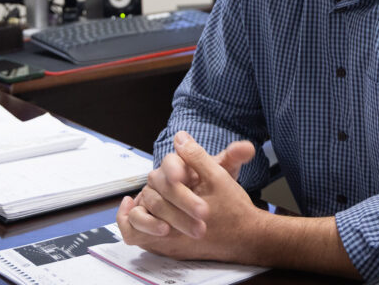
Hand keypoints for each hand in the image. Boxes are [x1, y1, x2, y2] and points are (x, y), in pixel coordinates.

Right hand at [117, 131, 259, 260]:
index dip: (174, 168)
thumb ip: (233, 159)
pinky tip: (155, 230)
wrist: (212, 220)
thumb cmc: (217, 194)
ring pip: (148, 204)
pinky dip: (139, 224)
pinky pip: (131, 222)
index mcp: (178, 166)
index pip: (170, 161)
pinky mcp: (143, 220)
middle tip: (204, 213)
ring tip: (179, 230)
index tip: (183, 177)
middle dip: (181, 200)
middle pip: (160, 184)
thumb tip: (247, 147)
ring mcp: (149, 200)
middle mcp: (160, 181)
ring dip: (163, 217)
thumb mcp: (225, 175)